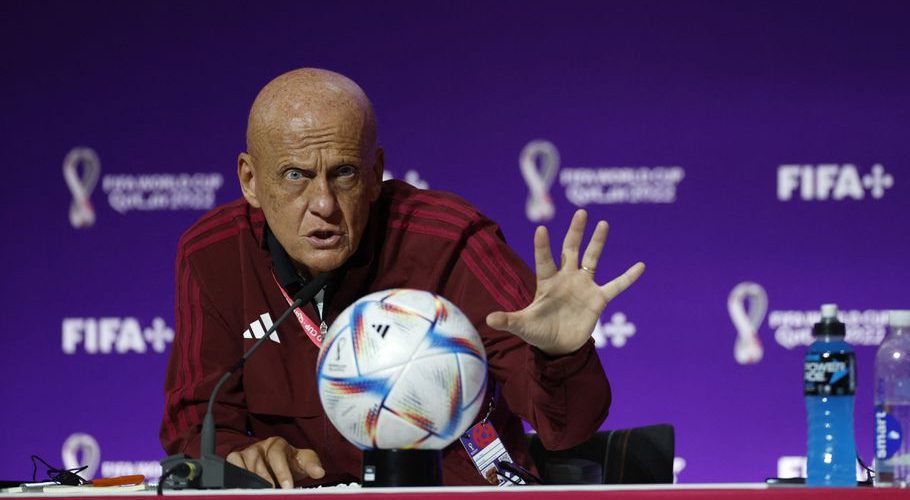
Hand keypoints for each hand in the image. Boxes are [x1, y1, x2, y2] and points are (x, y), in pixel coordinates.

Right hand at [226, 436, 324, 488]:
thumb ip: (312, 465)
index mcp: (279, 444)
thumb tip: (319, 472)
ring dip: (251, 477)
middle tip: (272, 490)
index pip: (278, 455)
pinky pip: (232, 461)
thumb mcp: (304, 462)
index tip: (287, 486)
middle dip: (265, 478)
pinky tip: (243, 483)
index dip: (282, 471)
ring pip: (245, 462)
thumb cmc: (292, 462)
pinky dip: (235, 471)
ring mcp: (248, 452)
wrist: (281, 462)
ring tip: (260, 489)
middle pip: (258, 459)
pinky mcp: (237, 458)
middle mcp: (262, 446)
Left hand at [486, 209, 644, 355]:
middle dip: (575, 231)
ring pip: (592, 258)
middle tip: (581, 211)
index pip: (544, 259)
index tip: (541, 229)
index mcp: (547, 281)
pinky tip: (641, 265)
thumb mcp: (522, 326)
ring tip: (604, 223)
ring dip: (598, 242)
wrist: (558, 346)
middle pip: (571, 249)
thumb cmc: (538, 332)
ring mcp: (583, 286)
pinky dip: (628, 277)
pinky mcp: (598, 299)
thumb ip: (508, 320)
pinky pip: (616, 285)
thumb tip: (488, 320)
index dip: (543, 246)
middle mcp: (566, 278)